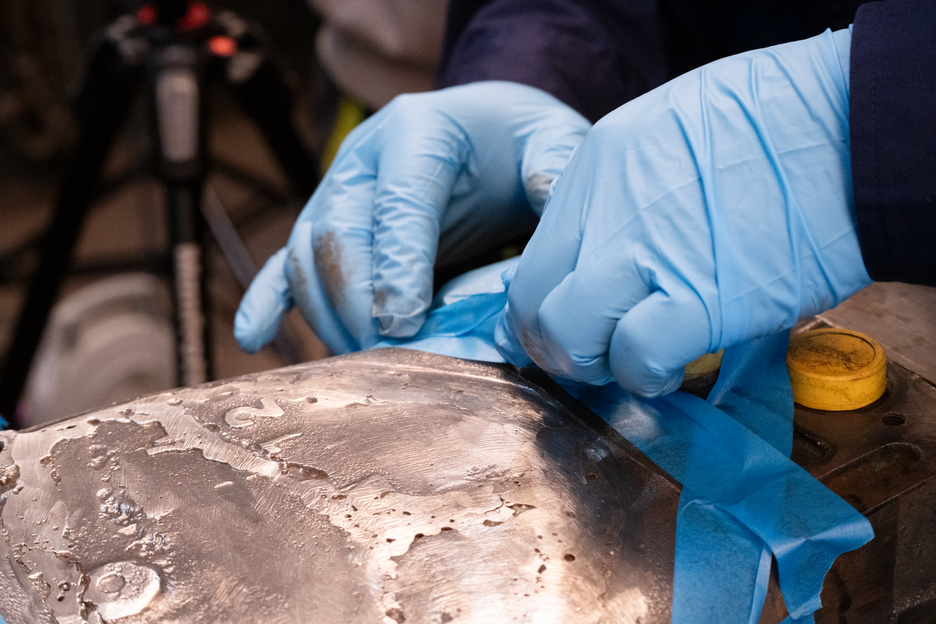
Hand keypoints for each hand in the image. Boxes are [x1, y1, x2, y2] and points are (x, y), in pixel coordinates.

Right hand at [235, 81, 589, 353]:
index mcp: (417, 132)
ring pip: (307, 256)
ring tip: (364, 361)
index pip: (395, 203)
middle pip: (337, 233)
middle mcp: (363, 159)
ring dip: (329, 314)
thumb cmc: (517, 141)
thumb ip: (555, 167)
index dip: (396, 265)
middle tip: (388, 353)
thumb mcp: (550, 140)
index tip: (406, 321)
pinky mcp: (328, 223)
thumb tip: (551, 197)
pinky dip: (268, 300)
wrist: (484, 133)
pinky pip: (287, 263)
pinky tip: (253, 337)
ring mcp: (337, 191)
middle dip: (358, 301)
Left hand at [497, 28, 871, 396]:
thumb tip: (606, 250)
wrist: (851, 125)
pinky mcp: (701, 300)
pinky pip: (636, 360)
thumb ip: (624, 192)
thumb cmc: (777, 122)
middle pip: (531, 307)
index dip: (548, 306)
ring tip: (639, 358)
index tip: (577, 324)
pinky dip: (649, 376)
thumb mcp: (668, 130)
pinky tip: (677, 365)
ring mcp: (648, 256)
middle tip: (601, 351)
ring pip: (566, 338)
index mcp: (595, 168)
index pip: (533, 261)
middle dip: (559, 345)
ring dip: (597, 365)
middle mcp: (607, 212)